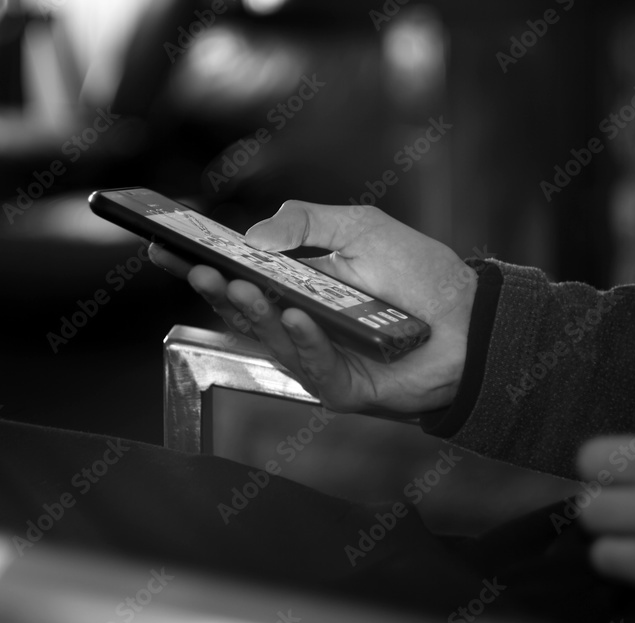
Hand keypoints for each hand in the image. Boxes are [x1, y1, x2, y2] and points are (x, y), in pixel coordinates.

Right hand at [148, 201, 478, 414]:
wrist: (470, 319)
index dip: (200, 264)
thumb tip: (252, 236)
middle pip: (244, 312)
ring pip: (272, 340)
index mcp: (294, 289)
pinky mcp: (341, 387)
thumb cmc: (416, 274)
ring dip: (255, 313)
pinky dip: (304, 341)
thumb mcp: (360, 229)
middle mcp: (297, 326)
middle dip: (217, 290)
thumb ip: (307, 222)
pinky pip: (314, 366)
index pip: (236, 277)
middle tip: (195, 268)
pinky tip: (297, 316)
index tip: (164, 245)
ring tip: (238, 285)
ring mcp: (317, 359)